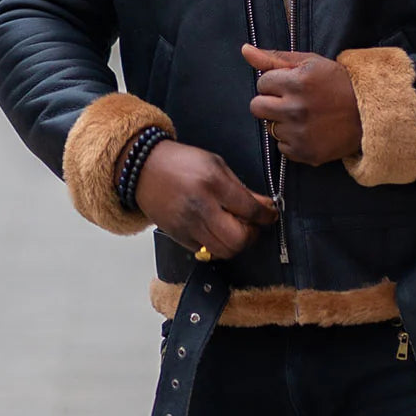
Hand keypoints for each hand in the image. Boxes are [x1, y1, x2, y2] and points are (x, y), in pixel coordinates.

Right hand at [130, 139, 277, 259]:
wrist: (144, 169)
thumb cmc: (181, 162)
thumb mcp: (216, 165)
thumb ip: (241, 188)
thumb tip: (264, 206)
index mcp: (213, 184)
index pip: (250, 211)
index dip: (266, 216)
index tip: (270, 215)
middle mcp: (201, 208)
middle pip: (238, 239)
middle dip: (252, 235)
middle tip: (253, 226)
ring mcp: (187, 225)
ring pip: (223, 252)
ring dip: (235, 244)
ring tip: (236, 230)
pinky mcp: (178, 237)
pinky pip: (206, 253)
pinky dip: (217, 247)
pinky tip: (217, 232)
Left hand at [241, 44, 361, 165]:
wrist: (368, 115)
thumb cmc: (338, 84)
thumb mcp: (310, 63)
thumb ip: (274, 58)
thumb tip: (245, 50)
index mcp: (297, 82)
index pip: (261, 83)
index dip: (275, 83)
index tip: (291, 85)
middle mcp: (296, 109)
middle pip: (256, 107)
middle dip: (270, 103)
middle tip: (291, 102)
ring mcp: (300, 133)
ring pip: (269, 128)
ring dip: (282, 123)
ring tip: (305, 117)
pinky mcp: (304, 153)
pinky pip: (282, 148)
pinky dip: (292, 141)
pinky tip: (310, 131)